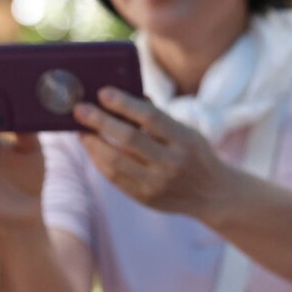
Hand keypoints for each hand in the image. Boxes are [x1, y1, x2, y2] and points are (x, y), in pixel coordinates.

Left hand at [74, 87, 233, 218]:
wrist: (212, 195)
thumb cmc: (193, 154)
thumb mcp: (186, 132)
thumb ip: (157, 117)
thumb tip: (123, 95)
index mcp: (184, 140)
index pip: (151, 117)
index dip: (124, 104)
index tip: (102, 93)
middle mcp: (171, 163)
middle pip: (129, 138)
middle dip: (99, 121)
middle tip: (79, 109)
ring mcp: (157, 183)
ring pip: (115, 162)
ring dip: (93, 144)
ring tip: (81, 130)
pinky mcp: (145, 198)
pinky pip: (114, 178)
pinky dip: (99, 161)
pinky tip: (92, 148)